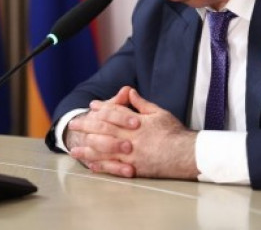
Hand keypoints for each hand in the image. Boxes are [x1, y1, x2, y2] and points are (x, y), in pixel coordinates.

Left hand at [71, 88, 198, 179]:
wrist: (187, 154)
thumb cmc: (175, 133)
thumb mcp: (159, 113)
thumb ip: (142, 104)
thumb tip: (129, 92)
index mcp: (137, 122)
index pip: (115, 112)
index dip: (102, 108)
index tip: (91, 106)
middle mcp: (131, 138)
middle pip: (104, 130)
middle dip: (87, 126)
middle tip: (73, 124)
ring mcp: (132, 154)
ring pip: (104, 150)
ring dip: (87, 149)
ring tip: (73, 149)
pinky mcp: (135, 168)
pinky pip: (114, 167)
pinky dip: (101, 166)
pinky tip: (90, 165)